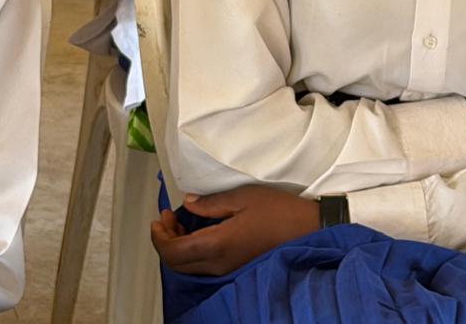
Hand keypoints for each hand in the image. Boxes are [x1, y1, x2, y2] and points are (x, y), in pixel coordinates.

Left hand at [150, 185, 319, 275]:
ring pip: (188, 267)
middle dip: (165, 241)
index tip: (159, 218)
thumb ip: (211, 203)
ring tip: (182, 223)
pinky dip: (191, 251)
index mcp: (217, 244)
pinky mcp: (234, 267)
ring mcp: (226, 269)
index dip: (160, 237)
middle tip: (169, 218)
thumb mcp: (243, 197)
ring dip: (178, 247)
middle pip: (176, 263)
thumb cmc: (277, 210)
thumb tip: (188, 203)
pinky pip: (202, 265)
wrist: (305, 228)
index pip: (174, 251)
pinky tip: (199, 232)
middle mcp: (218, 263)